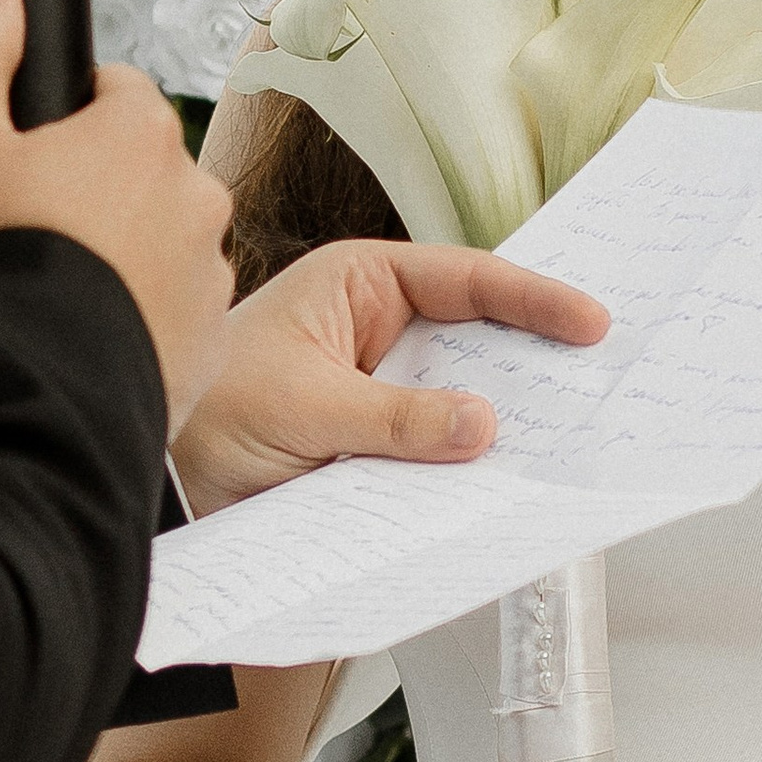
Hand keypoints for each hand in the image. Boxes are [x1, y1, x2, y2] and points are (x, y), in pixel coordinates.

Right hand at [0, 0, 232, 428]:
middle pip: (144, 169)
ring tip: (64, 293)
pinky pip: (179, 306)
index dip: (65, 124)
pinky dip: (147, 314)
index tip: (29, 163)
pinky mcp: (214, 335)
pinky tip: (91, 334)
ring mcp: (211, 266)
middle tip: (37, 234)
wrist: (35, 389)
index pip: (115, 94)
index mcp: (141, 130)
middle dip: (100, 191)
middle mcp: (195, 190)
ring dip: (129, 253)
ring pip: (165, 238)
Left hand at [169, 242, 609, 515]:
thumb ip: (394, 418)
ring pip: (465, 396)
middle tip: (603, 380)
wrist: (158, 483)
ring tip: (572, 436)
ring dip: (508, 417)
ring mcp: (385, 385)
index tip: (588, 322)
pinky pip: (439, 447)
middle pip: (479, 337)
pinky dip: (470, 463)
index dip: (532, 299)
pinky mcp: (382, 441)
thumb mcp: (304, 408)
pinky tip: (507, 481)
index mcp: (359, 285)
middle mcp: (379, 327)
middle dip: (535, 358)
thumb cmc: (207, 413)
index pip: (465, 279)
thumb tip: (481, 425)